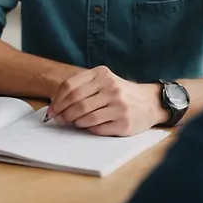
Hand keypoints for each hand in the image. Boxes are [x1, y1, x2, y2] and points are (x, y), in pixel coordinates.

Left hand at [47, 66, 167, 135]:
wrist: (150, 103)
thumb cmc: (119, 93)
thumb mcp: (103, 81)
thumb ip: (81, 87)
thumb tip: (55, 104)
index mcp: (102, 74)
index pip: (70, 86)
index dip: (57, 100)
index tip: (51, 110)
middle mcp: (111, 87)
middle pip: (76, 102)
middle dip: (63, 113)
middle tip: (59, 119)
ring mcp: (119, 105)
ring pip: (85, 116)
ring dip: (74, 122)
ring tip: (73, 123)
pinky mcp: (124, 122)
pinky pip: (97, 128)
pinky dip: (88, 129)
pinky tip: (89, 126)